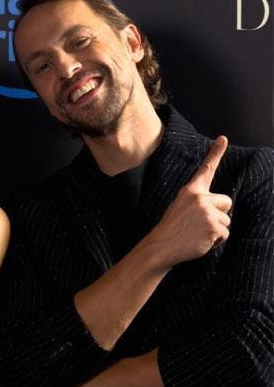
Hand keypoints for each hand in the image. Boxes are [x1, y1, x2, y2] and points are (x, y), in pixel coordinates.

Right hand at [146, 136, 231, 267]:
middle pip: (226, 201)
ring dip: (215, 230)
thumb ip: (197, 202)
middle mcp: (199, 198)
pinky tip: (200, 241)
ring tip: (196, 234)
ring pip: (226, 220)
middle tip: (200, 224)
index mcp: (189, 192)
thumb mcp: (178, 208)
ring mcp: (207, 212)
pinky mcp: (213, 227)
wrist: (160, 247)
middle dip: (219, 213)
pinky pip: (225, 234)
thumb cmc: (170, 230)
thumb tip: (215, 204)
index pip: (205, 170)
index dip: (215, 153)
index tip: (223, 139)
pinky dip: (215, 241)